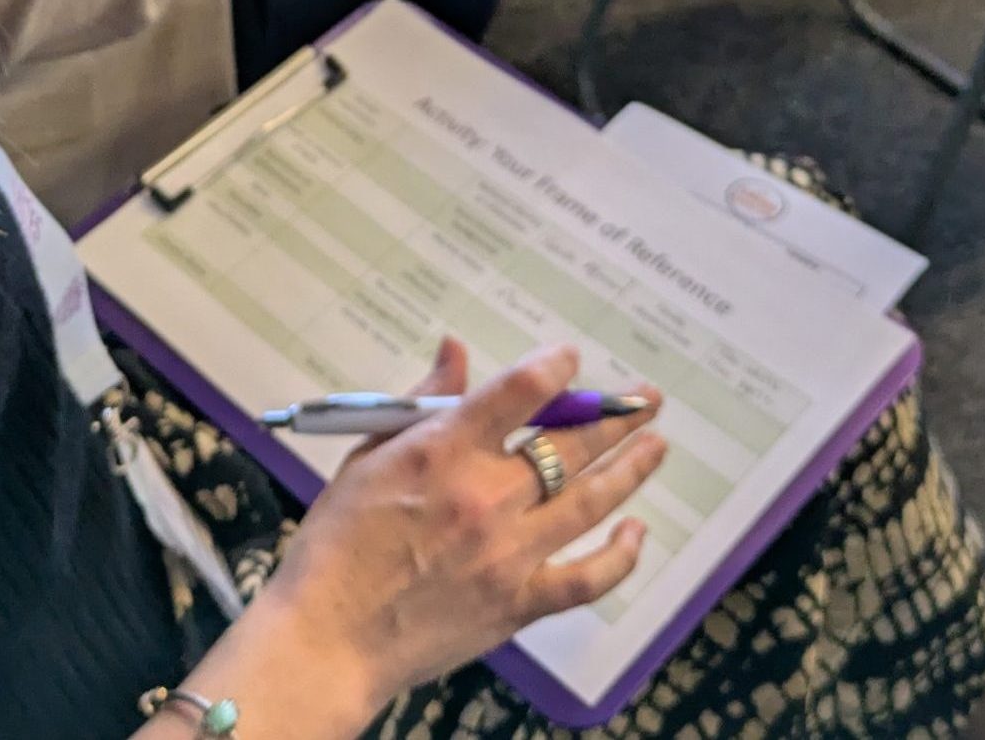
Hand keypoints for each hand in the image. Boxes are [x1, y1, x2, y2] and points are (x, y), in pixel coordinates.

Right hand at [257, 341, 666, 711]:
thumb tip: (455, 350)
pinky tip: (637, 533)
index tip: (571, 359)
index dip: (556, 368)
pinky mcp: (519, 602)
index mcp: (444, 450)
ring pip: (591, 500)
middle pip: (569, 443)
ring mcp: (509, 551)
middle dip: (614, 415)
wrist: (328, 635)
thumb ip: (421, 402)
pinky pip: (587, 578)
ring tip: (656, 446)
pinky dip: (620, 556)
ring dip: (631, 469)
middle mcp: (487, 495)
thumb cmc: (337, 542)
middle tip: (645, 399)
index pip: (520, 390)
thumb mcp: (367, 455)